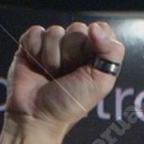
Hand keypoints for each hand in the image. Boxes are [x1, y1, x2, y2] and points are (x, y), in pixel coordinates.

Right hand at [7, 20, 125, 130]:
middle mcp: (74, 47)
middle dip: (71, 54)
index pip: (100, 29)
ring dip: (52, 58)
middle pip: (77, 28)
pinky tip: (36, 67)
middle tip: (66, 75)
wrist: (38, 116)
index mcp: (94, 54)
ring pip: (55, 31)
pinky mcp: (31, 44)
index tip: (87, 66)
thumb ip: (112, 52)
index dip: (93, 45)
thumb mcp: (101, 82)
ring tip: (50, 75)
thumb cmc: (71, 103)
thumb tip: (95, 27)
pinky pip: (35, 33)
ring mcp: (52, 45)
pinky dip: (35, 51)